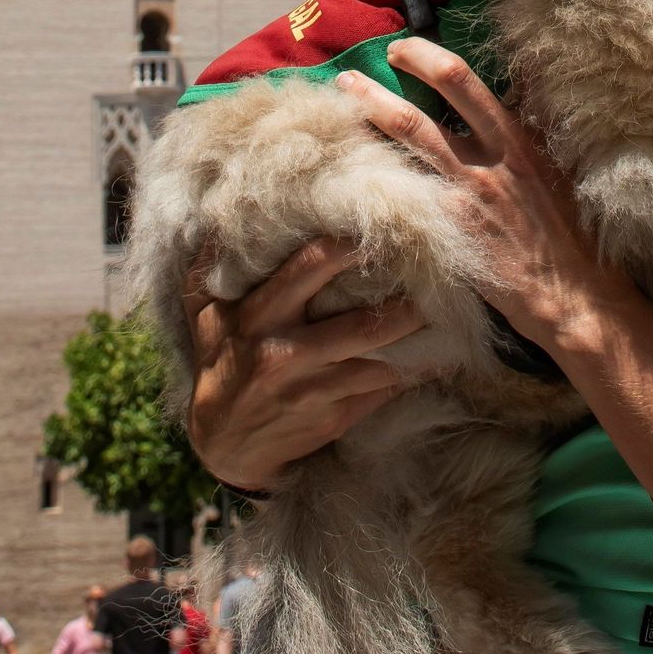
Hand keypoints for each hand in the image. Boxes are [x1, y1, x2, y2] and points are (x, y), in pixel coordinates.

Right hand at [183, 238, 427, 490]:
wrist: (224, 443)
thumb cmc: (219, 360)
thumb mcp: (204, 311)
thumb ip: (212, 262)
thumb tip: (226, 209)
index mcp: (258, 317)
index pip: (309, 269)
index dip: (349, 245)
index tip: (381, 224)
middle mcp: (287, 354)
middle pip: (361, 324)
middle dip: (404, 301)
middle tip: (436, 272)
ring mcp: (314, 390)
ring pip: (380, 360)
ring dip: (417, 337)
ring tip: (448, 310)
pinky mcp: (334, 417)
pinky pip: (383, 391)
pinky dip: (414, 372)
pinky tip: (440, 354)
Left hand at [335, 37, 608, 347]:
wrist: (569, 288)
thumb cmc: (566, 225)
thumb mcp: (555, 162)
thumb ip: (531, 117)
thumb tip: (523, 70)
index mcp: (513, 138)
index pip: (461, 80)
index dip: (424, 57)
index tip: (403, 48)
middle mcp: (484, 163)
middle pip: (419, 113)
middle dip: (378, 88)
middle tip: (351, 74)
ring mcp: (462, 199)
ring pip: (404, 151)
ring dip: (368, 119)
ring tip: (340, 104)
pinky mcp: (449, 232)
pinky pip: (404, 195)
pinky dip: (375, 176)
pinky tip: (350, 167)